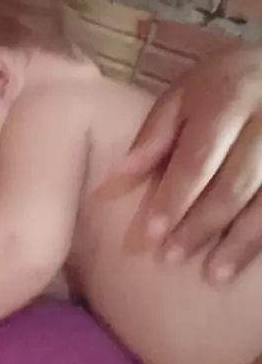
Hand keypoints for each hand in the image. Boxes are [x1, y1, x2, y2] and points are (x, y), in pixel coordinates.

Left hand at [110, 44, 261, 282]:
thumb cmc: (222, 88)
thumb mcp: (184, 95)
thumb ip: (154, 136)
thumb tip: (117, 179)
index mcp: (227, 100)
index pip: (198, 159)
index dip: (174, 200)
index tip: (152, 235)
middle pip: (234, 184)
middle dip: (202, 226)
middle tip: (173, 258)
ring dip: (242, 243)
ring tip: (216, 275)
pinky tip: (253, 261)